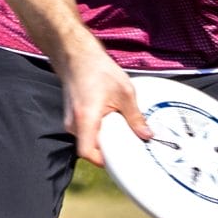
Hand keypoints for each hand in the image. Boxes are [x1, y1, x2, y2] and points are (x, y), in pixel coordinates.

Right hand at [59, 46, 147, 167]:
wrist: (77, 56)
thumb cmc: (98, 70)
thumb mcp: (125, 92)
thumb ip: (135, 117)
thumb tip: (147, 135)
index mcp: (85, 118)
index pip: (88, 153)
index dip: (104, 161)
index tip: (121, 161)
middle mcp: (73, 123)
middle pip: (90, 149)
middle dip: (109, 151)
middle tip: (129, 147)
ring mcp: (70, 121)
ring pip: (88, 141)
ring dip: (104, 140)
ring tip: (122, 133)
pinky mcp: (73, 118)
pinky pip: (86, 133)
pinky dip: (99, 132)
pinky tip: (112, 124)